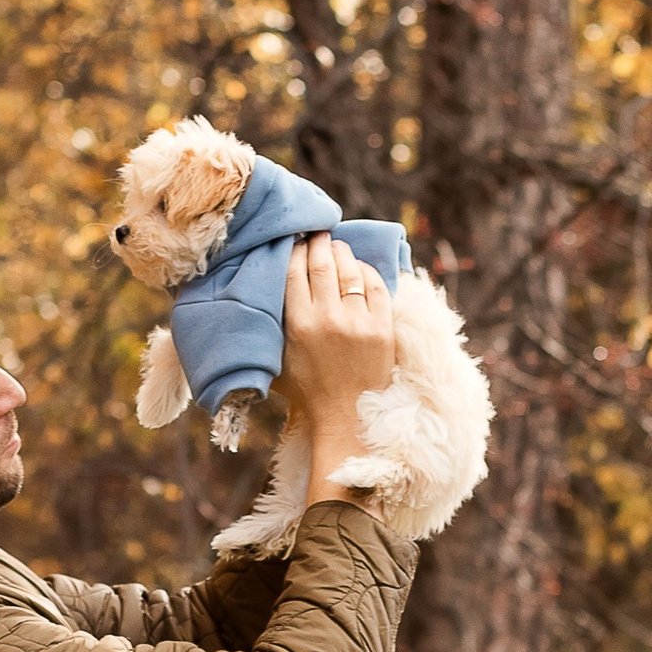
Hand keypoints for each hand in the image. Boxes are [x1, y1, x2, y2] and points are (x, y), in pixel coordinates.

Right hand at [280, 233, 394, 497]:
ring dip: (342, 252)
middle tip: (317, 233)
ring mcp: (358, 322)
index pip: (294, 271)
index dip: (295, 250)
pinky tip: (359, 268)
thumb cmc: (308, 390)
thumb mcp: (280, 358)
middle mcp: (328, 318)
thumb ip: (275, 324)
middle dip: (319, 242)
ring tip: (337, 246)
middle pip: (322, 263)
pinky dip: (366, 271)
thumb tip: (268, 287)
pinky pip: (376, 286)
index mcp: (298, 325)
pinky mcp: (382, 327)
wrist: (346, 417)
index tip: (296, 240)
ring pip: (350, 269)